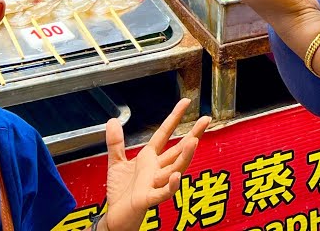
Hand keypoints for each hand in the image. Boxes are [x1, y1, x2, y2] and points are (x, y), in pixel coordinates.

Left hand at [102, 98, 210, 230]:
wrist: (115, 217)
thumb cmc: (121, 193)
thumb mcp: (116, 163)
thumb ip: (116, 143)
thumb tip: (112, 121)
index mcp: (149, 159)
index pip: (164, 134)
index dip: (174, 118)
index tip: (186, 102)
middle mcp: (156, 170)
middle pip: (178, 150)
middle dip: (193, 135)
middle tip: (206, 119)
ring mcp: (154, 184)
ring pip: (175, 169)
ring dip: (185, 157)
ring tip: (194, 141)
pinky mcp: (148, 199)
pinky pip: (162, 193)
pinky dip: (171, 186)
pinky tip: (177, 176)